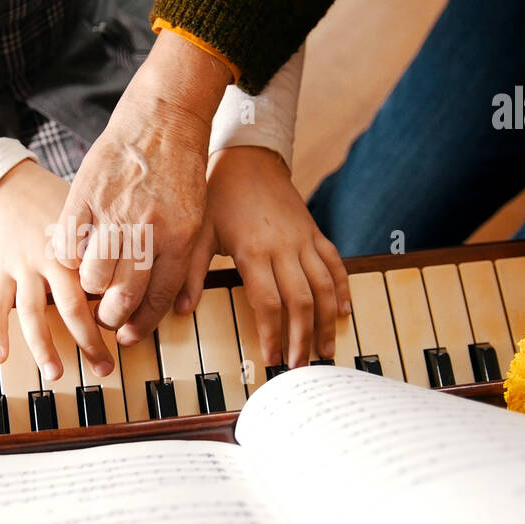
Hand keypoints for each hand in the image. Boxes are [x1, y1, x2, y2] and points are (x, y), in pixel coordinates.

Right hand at [0, 161, 113, 379]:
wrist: (15, 186)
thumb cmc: (65, 204)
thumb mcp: (100, 217)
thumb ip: (122, 246)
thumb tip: (167, 286)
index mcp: (83, 246)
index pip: (104, 288)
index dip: (118, 316)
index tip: (131, 337)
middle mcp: (53, 257)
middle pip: (72, 306)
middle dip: (88, 340)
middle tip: (103, 367)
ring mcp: (24, 264)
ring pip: (33, 311)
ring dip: (44, 345)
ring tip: (56, 373)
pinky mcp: (1, 268)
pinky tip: (0, 356)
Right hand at [54, 30, 232, 344]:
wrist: (164, 116)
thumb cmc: (181, 169)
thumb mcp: (197, 217)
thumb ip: (188, 263)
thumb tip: (181, 308)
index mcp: (179, 237)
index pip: (157, 297)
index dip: (140, 324)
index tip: (128, 335)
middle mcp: (147, 228)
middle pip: (122, 294)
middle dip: (111, 316)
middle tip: (106, 316)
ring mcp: (114, 211)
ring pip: (92, 275)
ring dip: (89, 288)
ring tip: (90, 285)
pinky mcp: (86, 194)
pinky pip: (69, 242)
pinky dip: (69, 256)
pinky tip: (75, 255)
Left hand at [176, 146, 351, 369]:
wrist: (248, 157)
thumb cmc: (218, 194)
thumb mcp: (197, 231)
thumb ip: (190, 271)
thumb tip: (180, 309)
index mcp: (254, 251)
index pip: (269, 303)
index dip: (272, 334)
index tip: (270, 358)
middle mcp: (284, 247)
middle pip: (301, 301)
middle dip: (301, 338)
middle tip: (298, 366)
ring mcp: (303, 240)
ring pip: (324, 287)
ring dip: (327, 321)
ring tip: (325, 350)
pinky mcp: (315, 232)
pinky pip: (335, 264)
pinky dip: (342, 288)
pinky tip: (344, 312)